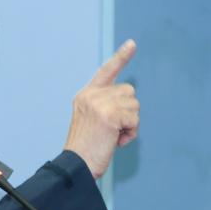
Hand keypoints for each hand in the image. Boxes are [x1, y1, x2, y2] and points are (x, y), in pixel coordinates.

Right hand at [64, 39, 139, 178]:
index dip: (121, 57)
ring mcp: (100, 103)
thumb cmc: (86, 150)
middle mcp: (91, 95)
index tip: (133, 44)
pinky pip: (134, 119)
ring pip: (134, 105)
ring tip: (112, 137)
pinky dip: (130, 133)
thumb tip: (129, 103)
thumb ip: (106, 106)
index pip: (106, 71)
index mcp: (85, 95)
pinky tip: (116, 141)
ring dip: (130, 124)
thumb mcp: (92, 121)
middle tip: (113, 131)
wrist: (76, 166)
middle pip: (129, 92)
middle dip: (128, 112)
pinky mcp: (110, 114)